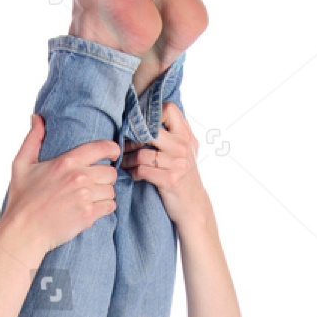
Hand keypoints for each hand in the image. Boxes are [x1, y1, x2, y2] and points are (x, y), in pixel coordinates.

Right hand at [0, 114, 118, 257]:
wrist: (23, 232)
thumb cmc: (21, 200)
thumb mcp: (21, 164)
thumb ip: (33, 139)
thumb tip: (37, 118)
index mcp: (67, 162)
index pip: (103, 148)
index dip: (113, 150)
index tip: (113, 154)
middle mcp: (79, 177)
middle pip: (111, 171)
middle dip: (106, 176)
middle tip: (96, 182)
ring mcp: (86, 197)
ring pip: (112, 190)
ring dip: (106, 193)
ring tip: (93, 197)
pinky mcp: (89, 215)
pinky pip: (110, 207)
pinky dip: (106, 207)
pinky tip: (95, 208)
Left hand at [120, 103, 209, 227]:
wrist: (194, 206)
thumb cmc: (185, 177)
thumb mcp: (188, 151)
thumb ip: (177, 133)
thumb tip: (155, 116)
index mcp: (186, 135)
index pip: (168, 110)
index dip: (151, 114)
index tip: (140, 127)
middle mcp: (183, 146)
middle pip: (149, 131)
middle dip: (131, 139)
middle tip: (122, 146)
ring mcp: (177, 163)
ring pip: (142, 153)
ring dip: (127, 159)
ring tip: (123, 162)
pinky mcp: (169, 180)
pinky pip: (142, 170)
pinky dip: (132, 172)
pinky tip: (130, 173)